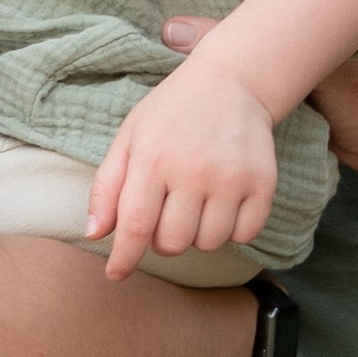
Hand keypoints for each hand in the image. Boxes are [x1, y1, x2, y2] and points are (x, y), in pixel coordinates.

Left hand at [86, 59, 279, 281]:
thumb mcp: (130, 137)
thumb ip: (107, 186)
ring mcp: (231, 177)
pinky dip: (232, 231)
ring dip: (197, 235)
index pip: (134, 226)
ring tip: (196, 204)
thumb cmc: (171, 113)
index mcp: (152, 158)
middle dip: (163, 240)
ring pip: (208, 244)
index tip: (116, 274)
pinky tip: (224, 205)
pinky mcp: (263, 182)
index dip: (123, 258)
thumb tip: (94, 235)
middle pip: (172, 243)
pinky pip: (245, 235)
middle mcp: (193, 169)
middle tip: (167, 213)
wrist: (233, 82)